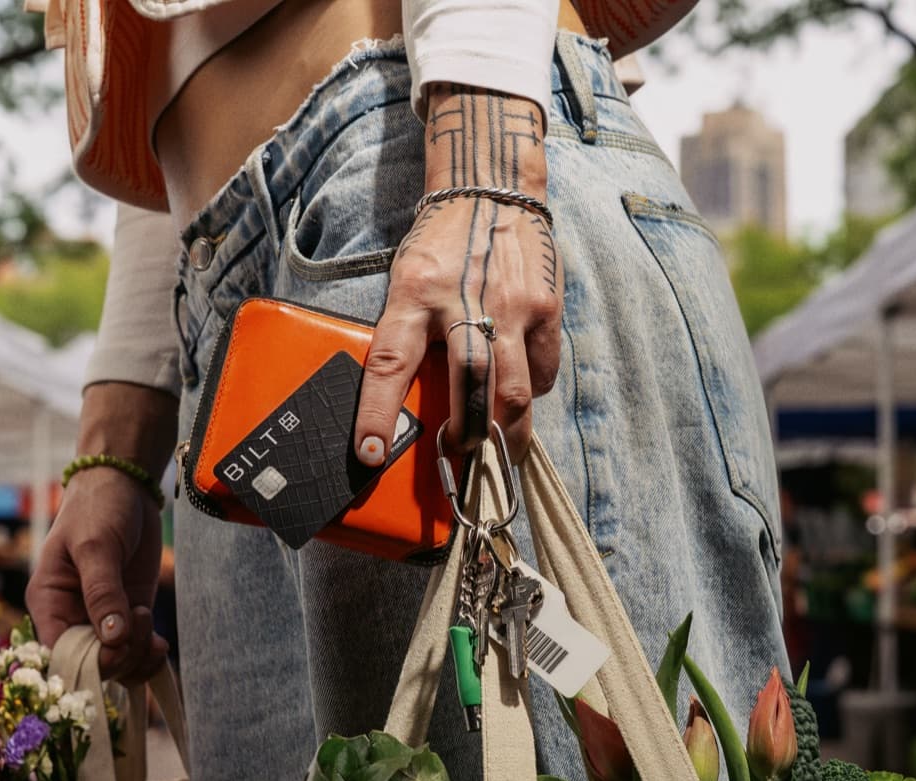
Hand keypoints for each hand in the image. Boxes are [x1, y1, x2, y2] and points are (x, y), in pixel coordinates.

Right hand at [26, 383, 176, 681]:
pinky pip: (134, 651)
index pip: (58, 653)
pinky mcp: (128, 616)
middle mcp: (70, 618)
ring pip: (115, 664)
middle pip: (89, 665)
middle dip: (119, 656)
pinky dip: (148, 656)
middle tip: (141, 619)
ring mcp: (101, 620)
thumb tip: (112, 638)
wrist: (125, 487)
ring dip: (136, 657)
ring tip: (149, 621)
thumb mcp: (96, 546)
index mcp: (48, 604)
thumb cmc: (97, 508)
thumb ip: (103, 592)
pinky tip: (159, 643)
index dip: (87, 662)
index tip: (117, 645)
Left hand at [354, 85, 561, 460]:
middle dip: (467, 436)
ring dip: (507, 433)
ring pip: (515, 391)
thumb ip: (411, 331)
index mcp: (415, 294)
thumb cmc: (442, 242)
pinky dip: (530, 393)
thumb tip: (411, 399)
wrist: (491, 186)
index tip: (370, 454)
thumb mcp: (409, 279)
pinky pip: (542, 371)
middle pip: (471, 386)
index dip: (378, 414)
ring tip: (500, 453)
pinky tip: (520, 397)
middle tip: (460, 458)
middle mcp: (465, 301)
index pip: (389, 363)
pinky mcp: (546, 307)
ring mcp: (512, 306)